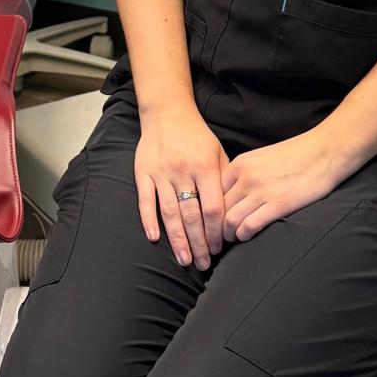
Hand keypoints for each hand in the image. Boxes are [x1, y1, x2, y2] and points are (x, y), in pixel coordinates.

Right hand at [134, 103, 227, 271]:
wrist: (167, 113)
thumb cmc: (197, 136)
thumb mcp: (218, 152)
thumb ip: (224, 180)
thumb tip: (234, 212)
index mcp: (205, 167)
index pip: (212, 207)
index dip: (216, 231)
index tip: (219, 248)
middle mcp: (183, 171)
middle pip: (191, 215)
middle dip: (199, 243)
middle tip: (203, 264)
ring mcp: (161, 173)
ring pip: (170, 212)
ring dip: (178, 239)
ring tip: (185, 260)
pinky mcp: (143, 173)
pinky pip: (146, 200)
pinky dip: (149, 220)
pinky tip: (155, 239)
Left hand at [221, 129, 351, 243]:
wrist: (325, 151)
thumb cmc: (296, 155)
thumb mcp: (261, 157)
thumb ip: (244, 174)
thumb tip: (230, 194)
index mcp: (240, 164)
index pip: (211, 192)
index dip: (210, 210)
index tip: (211, 220)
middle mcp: (246, 177)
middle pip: (217, 208)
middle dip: (214, 226)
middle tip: (218, 236)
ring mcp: (261, 191)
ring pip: (229, 221)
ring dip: (228, 234)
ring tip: (232, 240)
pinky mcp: (278, 204)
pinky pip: (249, 226)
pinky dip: (243, 235)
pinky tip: (247, 237)